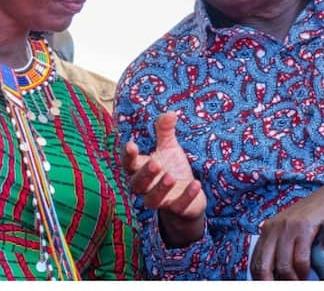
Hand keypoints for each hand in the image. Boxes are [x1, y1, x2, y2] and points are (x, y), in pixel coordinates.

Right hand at [121, 111, 206, 246]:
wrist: (188, 195)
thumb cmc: (172, 167)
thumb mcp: (169, 148)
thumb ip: (165, 131)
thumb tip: (170, 113)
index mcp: (141, 169)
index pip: (128, 164)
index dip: (128, 156)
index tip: (131, 145)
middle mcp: (146, 187)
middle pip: (137, 184)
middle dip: (145, 174)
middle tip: (155, 163)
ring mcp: (161, 200)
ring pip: (152, 200)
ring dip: (160, 189)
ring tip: (171, 177)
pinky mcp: (177, 209)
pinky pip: (178, 206)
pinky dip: (186, 196)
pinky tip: (196, 184)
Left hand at [250, 174, 323, 279]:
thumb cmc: (316, 217)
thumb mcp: (292, 230)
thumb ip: (283, 248)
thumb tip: (278, 274)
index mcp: (268, 230)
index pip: (256, 261)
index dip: (260, 279)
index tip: (268, 286)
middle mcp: (274, 228)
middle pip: (264, 266)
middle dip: (271, 282)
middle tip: (286, 287)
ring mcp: (288, 227)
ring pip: (283, 265)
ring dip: (292, 279)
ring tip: (299, 281)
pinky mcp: (303, 227)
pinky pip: (300, 258)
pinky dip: (303, 271)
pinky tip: (307, 274)